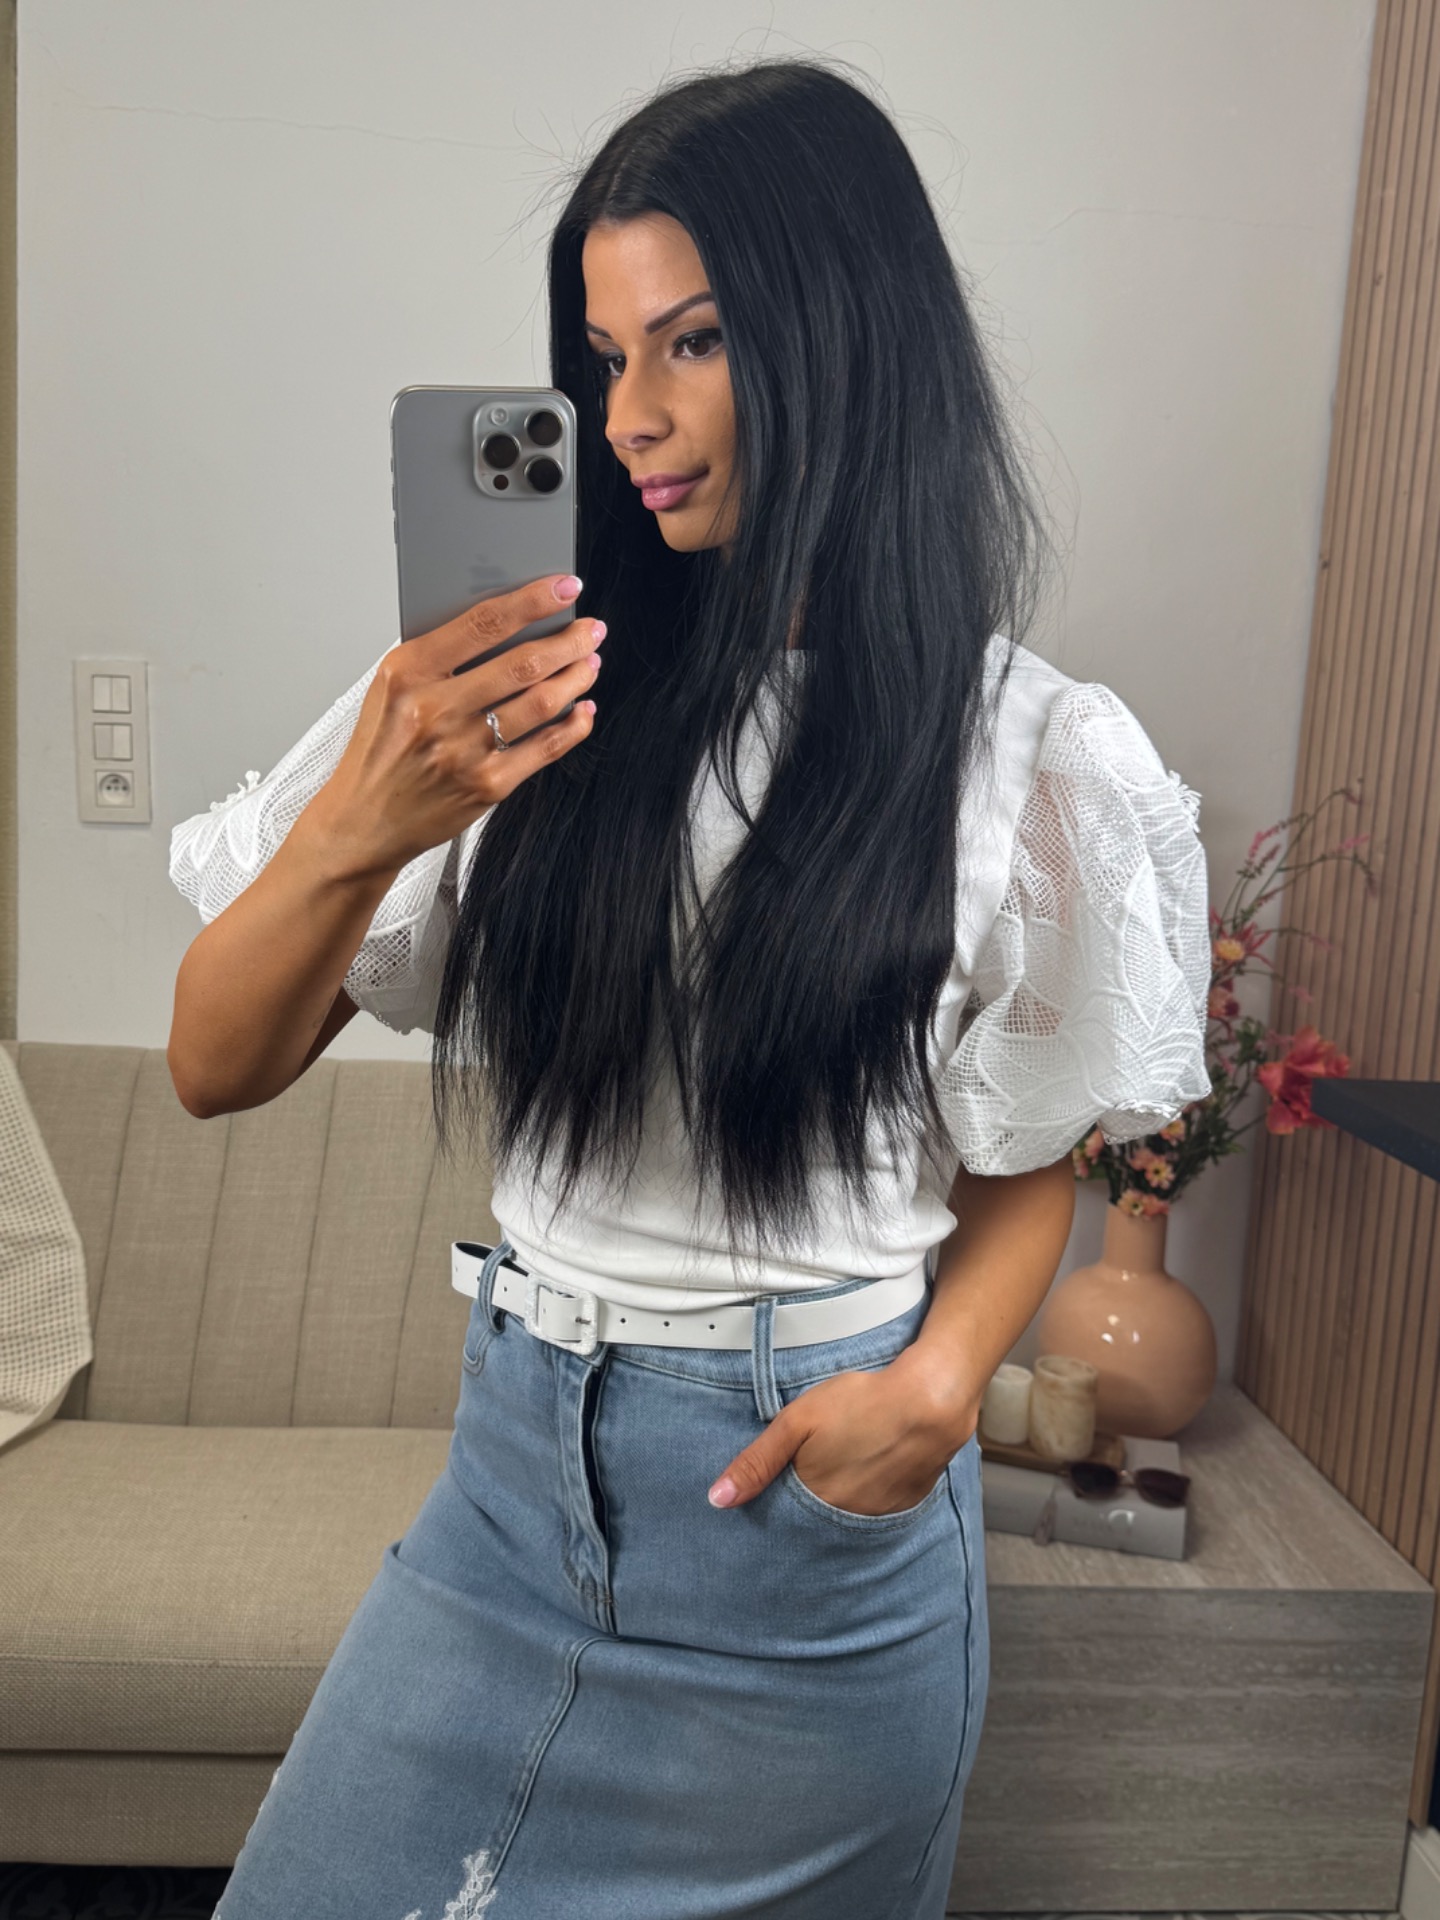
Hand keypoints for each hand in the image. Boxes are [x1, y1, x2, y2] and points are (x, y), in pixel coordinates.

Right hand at [301, 573, 605, 881]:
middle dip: (568, 640)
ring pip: (541, 703)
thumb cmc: (381, 749)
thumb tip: (510, 622)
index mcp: (408, 673)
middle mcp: (436, 710)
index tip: (563, 587)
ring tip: (589, 663)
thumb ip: (441, 656)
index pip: (483, 623)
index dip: (532, 601)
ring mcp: (463, 750)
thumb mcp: (390, 689)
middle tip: (589, 629)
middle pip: (523, 664)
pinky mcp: (486, 786)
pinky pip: (545, 748)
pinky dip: (573, 725)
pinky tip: (582, 709)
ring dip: (576, 677)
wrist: (363, 819)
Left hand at [707, 1348, 981, 1514]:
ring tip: (839, 1474)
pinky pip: (875, 1513)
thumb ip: (757, 1462)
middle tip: (812, 1478)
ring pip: (845, 1519)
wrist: (929, 1402)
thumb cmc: (859, 1405)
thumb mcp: (797, 1422)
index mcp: (815, 1501)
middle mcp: (845, 1519)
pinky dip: (866, 1499)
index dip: (775, 1509)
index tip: (768, 1500)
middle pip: (815, 1523)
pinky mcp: (904, 1505)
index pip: (783, 1522)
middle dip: (805, 1510)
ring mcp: (878, 1516)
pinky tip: (868, 1473)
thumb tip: (716, 1500)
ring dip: (837, 1505)